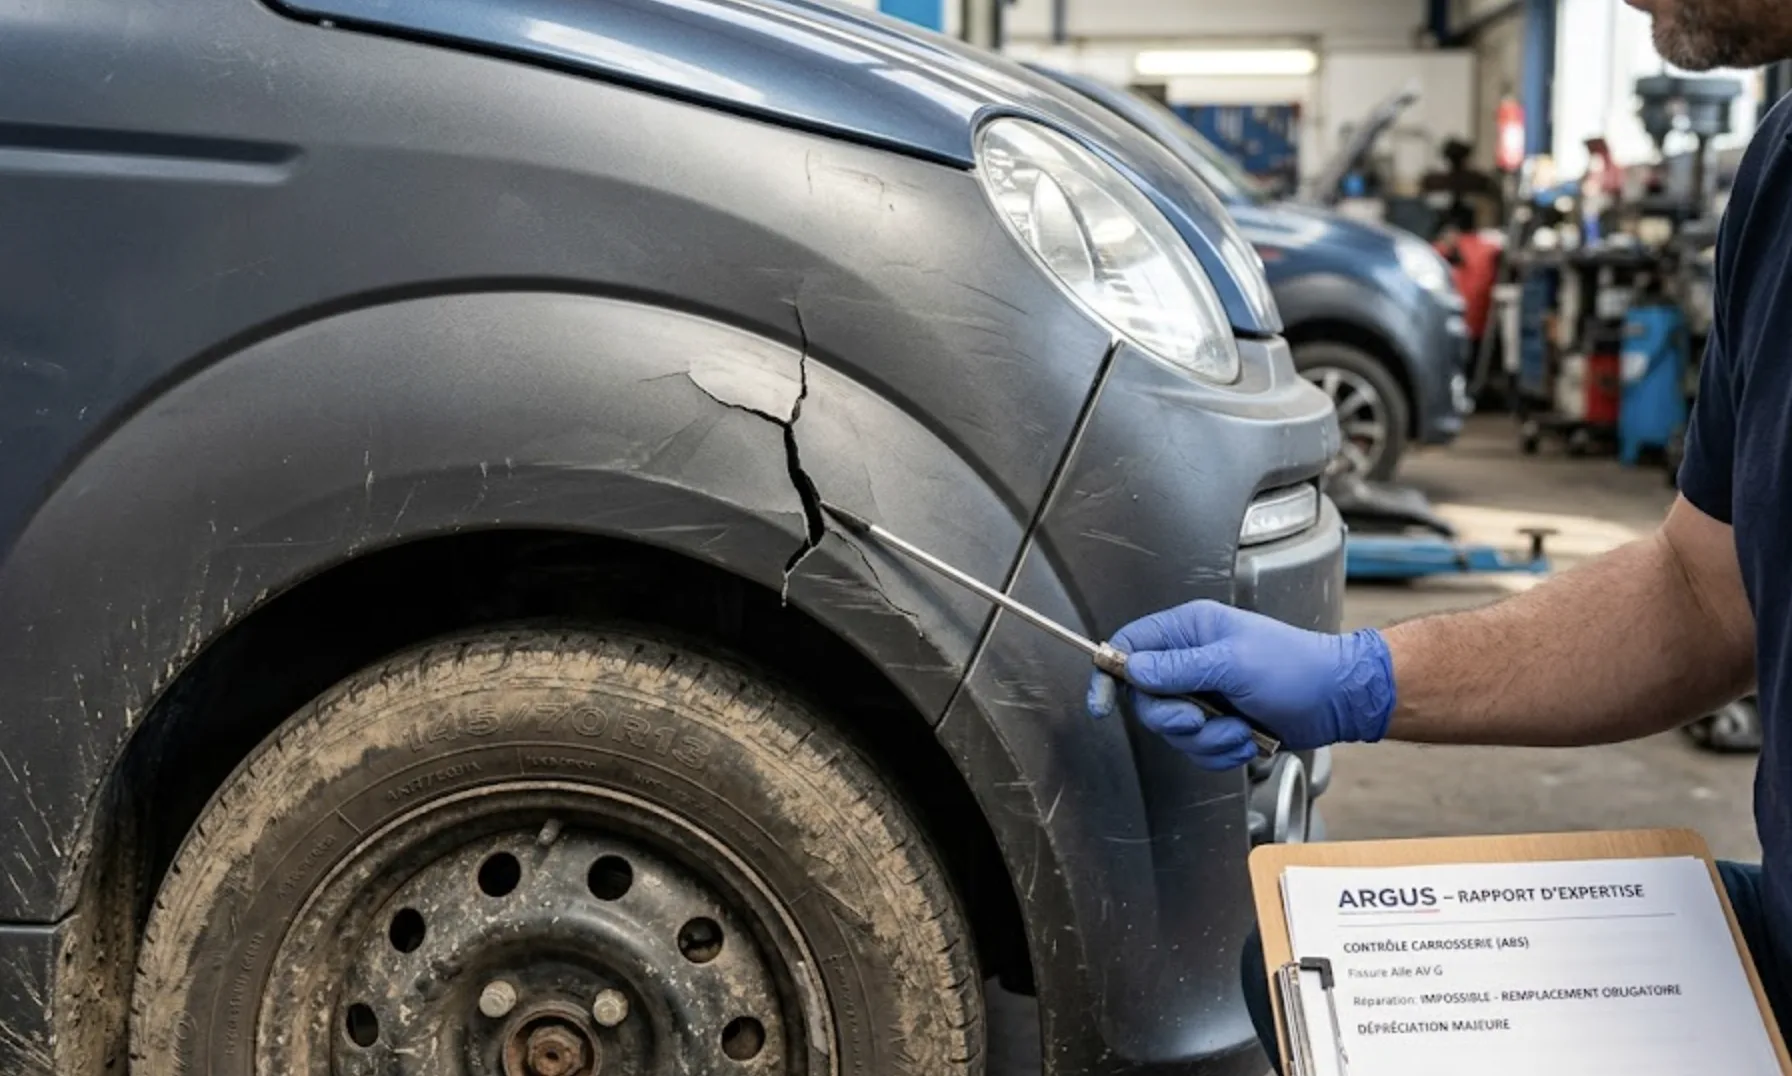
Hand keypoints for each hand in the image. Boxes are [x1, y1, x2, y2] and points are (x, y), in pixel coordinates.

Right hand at [1086, 599, 1395, 769]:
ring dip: (1205, 738)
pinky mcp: (1219, 720)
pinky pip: (1196, 747)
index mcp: (1191, 630)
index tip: (1101, 703)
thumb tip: (1132, 668)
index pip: (1130, 645)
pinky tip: (1246, 738)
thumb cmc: (1296, 669)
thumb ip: (1178, 668)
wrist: (1337, 699)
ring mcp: (1205, 691)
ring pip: (1173, 728)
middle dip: (1174, 718)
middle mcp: (1192, 658)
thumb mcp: (1233, 663)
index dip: (1110, 672)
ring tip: (1239, 729)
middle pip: (1146, 697)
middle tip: (1200, 718)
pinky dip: (1220, 750)